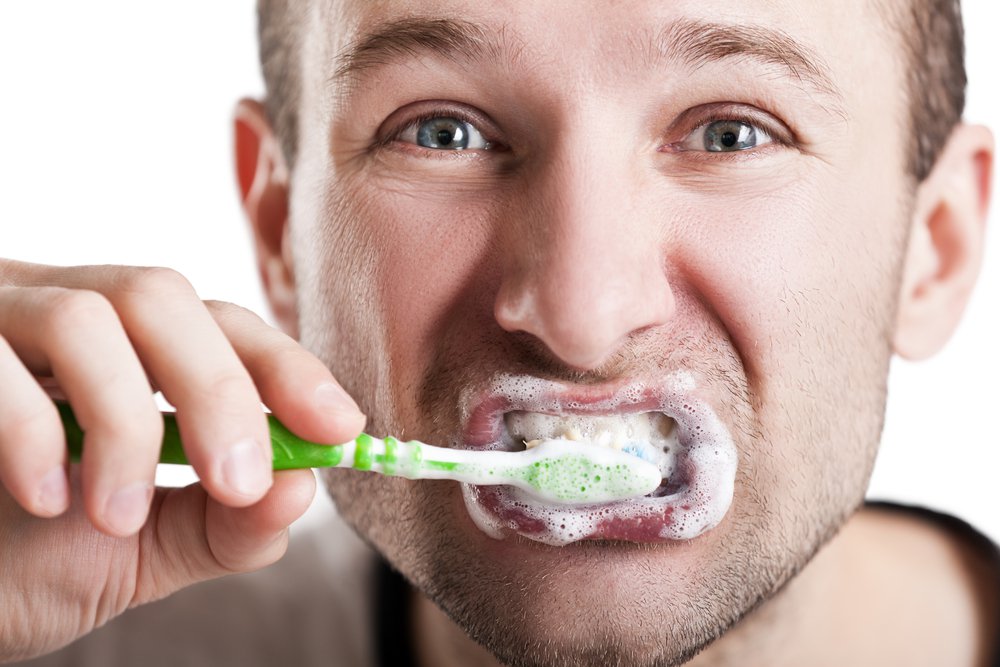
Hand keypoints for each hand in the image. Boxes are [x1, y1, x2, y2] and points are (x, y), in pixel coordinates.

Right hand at [0, 259, 364, 661]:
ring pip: (88, 314)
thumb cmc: (11, 562)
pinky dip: (32, 432)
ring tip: (118, 514)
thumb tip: (305, 488)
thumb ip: (220, 524)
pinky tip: (44, 499)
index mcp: (120, 355)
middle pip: (164, 299)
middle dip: (222, 391)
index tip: (342, 428)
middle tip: (243, 482)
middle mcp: (56, 315)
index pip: (220, 325)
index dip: (287, 368)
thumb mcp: (136, 552)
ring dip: (128, 422)